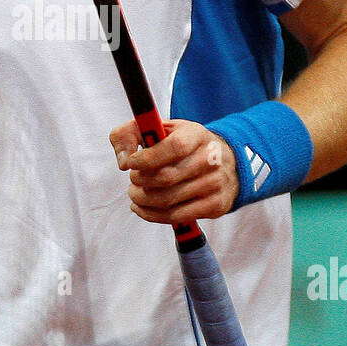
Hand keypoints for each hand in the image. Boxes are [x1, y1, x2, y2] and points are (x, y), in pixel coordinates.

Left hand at [108, 119, 238, 223]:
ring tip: (135, 193)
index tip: (131, 163)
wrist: (223, 161)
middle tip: (132, 180)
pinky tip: (142, 207)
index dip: (148, 158)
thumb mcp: (158, 129)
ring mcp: (216, 184)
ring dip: (142, 200)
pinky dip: (151, 215)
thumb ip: (129, 134)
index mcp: (196, 134)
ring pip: (168, 200)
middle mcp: (211, 158)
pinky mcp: (216, 206)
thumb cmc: (182, 145)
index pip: (175, 147)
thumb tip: (123, 161)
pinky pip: (176, 217)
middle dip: (140, 181)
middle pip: (167, 178)